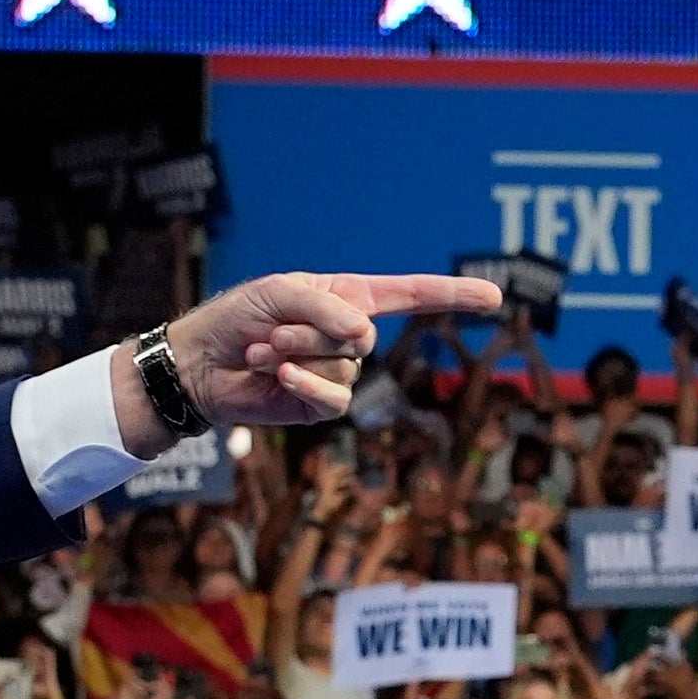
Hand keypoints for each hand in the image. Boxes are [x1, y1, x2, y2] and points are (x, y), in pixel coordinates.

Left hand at [148, 272, 508, 432]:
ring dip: (298, 356)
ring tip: (265, 353)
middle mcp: (349, 335)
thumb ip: (327, 306)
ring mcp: (338, 373)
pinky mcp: (322, 405)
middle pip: (364, 334)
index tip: (496, 295)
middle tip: (273, 331)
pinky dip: (304, 384)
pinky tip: (276, 377)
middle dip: (313, 331)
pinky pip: (334, 397)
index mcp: (347, 297)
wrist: (200, 366)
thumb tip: (367, 335)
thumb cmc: (236, 318)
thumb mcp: (280, 293)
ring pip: (346, 368)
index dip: (453, 295)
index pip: (412, 295)